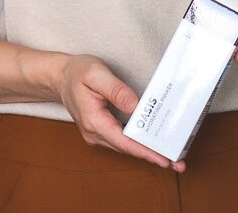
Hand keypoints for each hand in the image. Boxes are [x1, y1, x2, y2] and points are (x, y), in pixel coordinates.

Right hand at [53, 54, 183, 171]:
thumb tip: (135, 105)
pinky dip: (139, 143)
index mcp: (94, 121)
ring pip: (126, 146)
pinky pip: (123, 140)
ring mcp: (98, 133)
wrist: (59, 77)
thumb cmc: (77, 73)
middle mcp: (96, 132)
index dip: (144, 152)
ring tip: (171, 156)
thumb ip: (116, 89)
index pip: (123, 141)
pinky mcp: (102, 130)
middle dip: (153, 156)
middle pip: (128, 149)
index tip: (163, 160)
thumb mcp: (95, 73)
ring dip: (148, 152)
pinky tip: (153, 143)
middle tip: (178, 164)